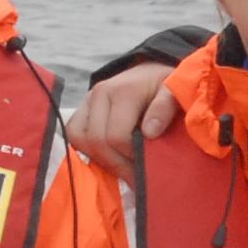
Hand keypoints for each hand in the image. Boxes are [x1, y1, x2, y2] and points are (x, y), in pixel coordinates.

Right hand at [64, 60, 183, 178]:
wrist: (150, 71)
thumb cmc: (164, 86)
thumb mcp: (174, 91)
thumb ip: (165, 107)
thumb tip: (150, 132)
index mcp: (122, 91)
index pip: (116, 137)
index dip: (130, 157)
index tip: (147, 166)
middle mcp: (99, 94)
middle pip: (96, 141)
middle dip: (117, 164)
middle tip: (135, 176)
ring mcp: (87, 100)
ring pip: (78, 139)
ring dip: (100, 159)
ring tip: (122, 167)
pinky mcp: (81, 108)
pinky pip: (73, 134)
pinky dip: (87, 150)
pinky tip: (108, 158)